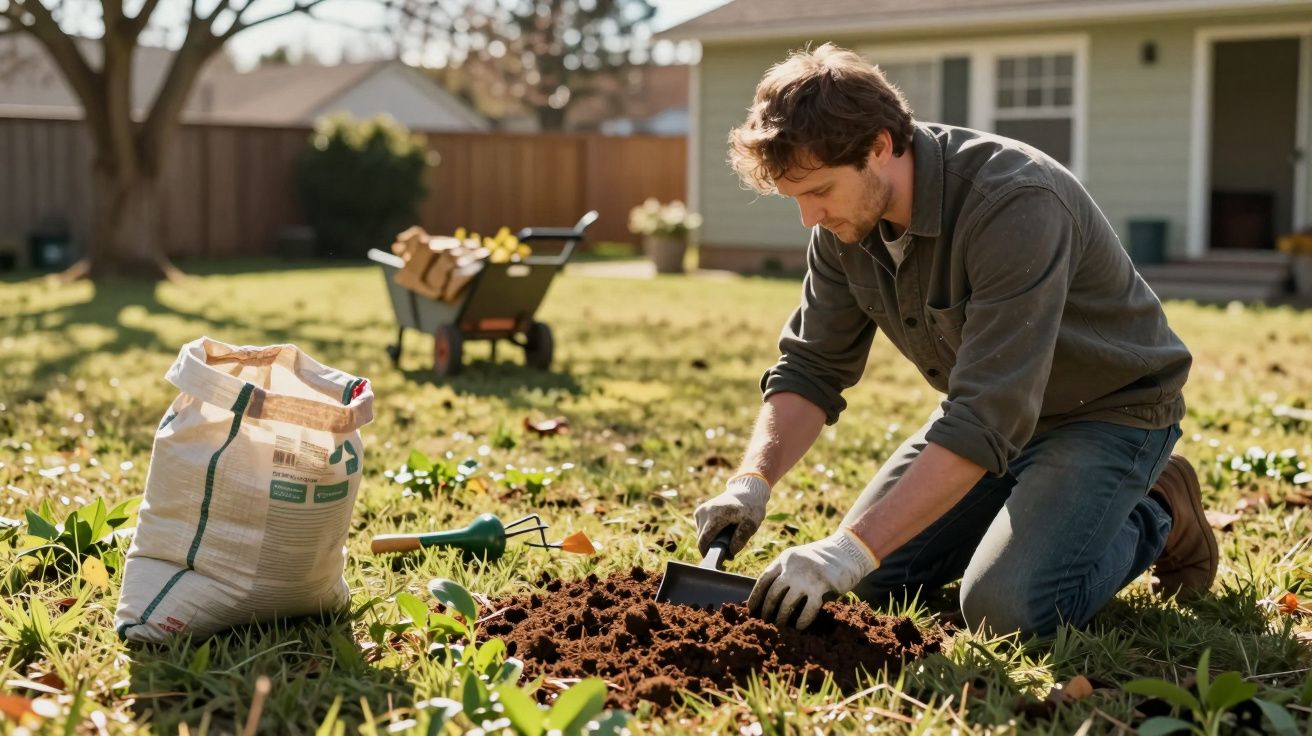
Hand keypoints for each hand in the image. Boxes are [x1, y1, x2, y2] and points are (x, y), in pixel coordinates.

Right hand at [694, 473, 769, 558]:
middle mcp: (704, 512)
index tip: (718, 560)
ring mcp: (701, 510)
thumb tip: (729, 553)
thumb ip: (740, 539)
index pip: (704, 540)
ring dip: (712, 539)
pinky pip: (702, 528)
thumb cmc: (751, 508)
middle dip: (713, 547)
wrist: (747, 491)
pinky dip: (710, 532)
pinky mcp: (700, 511)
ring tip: (728, 537)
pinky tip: (722, 529)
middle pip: (702, 539)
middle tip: (729, 550)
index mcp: (716, 515)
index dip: (708, 553)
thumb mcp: (751, 524)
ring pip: (701, 535)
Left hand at [747, 529, 878, 629]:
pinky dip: (802, 620)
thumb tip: (770, 598)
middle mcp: (793, 567)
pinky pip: (808, 608)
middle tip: (765, 621)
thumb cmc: (821, 560)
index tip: (751, 609)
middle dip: (767, 609)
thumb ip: (786, 572)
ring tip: (780, 626)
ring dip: (782, 617)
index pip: (764, 579)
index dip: (756, 596)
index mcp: (785, 559)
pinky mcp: (822, 586)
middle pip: (773, 593)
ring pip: (788, 603)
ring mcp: (807, 576)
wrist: (847, 551)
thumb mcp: (799, 559)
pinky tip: (799, 627)